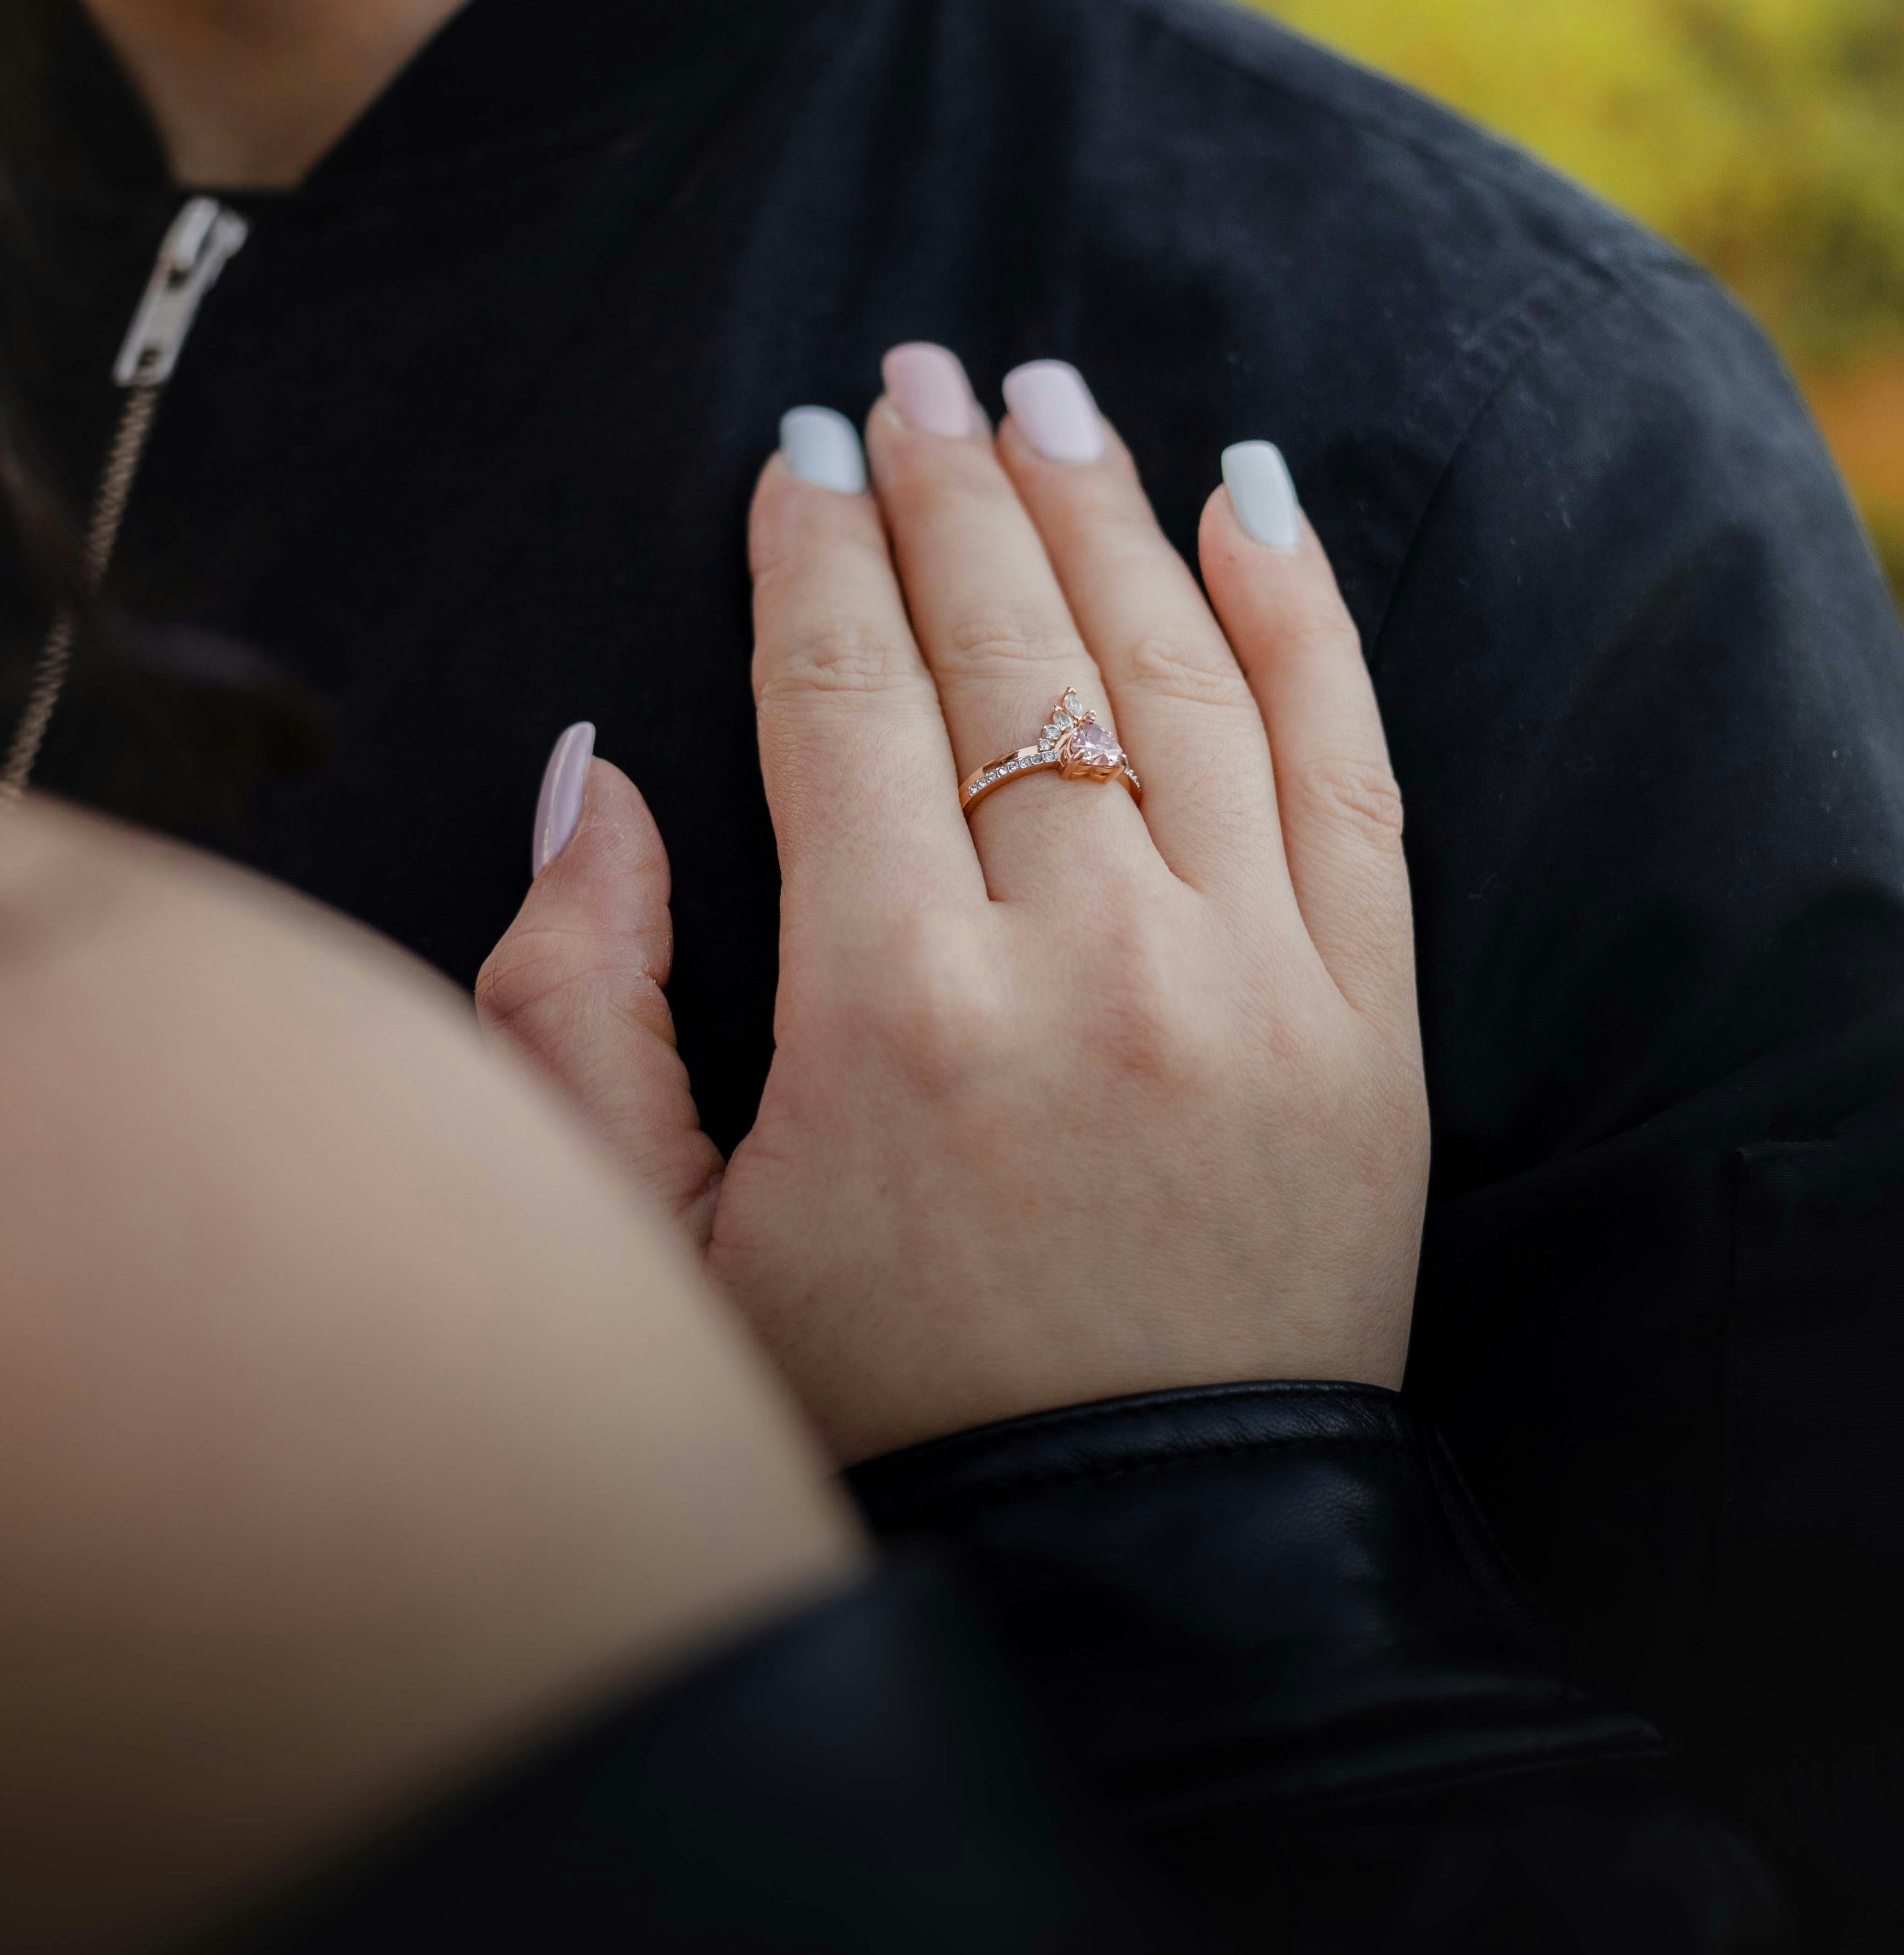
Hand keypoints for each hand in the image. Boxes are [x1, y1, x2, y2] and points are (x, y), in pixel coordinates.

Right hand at [478, 354, 1427, 1464]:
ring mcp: (1251, 985)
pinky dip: (1304, 619)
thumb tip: (593, 773)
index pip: (843, 700)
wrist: (1142, 1578)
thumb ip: (582, 998)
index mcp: (891, 1012)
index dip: (816, 553)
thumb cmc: (882, 1415)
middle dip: (950, 491)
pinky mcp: (1372, 1024)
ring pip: (1175, 674)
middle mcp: (1081, 964)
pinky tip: (1248, 502)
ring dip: (1104, 512)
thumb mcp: (660, 1242)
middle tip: (919, 376)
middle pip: (1006, 653)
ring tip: (1051, 401)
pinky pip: (1349, 770)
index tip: (801, 452)